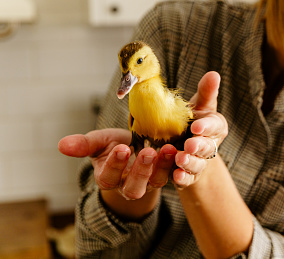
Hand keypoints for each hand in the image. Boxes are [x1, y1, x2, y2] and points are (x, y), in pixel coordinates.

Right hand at [58, 128, 176, 199]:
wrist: (134, 146)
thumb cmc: (113, 145)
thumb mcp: (99, 142)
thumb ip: (83, 145)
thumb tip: (62, 145)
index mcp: (107, 177)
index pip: (108, 177)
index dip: (115, 165)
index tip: (121, 148)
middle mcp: (126, 185)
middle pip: (133, 188)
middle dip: (140, 171)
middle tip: (147, 151)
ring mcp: (146, 183)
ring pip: (153, 183)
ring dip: (161, 167)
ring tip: (166, 149)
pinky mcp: (162, 177)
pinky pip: (169, 174)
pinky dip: (172, 163)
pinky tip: (175, 149)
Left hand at [173, 71, 227, 187]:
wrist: (185, 147)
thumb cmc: (192, 121)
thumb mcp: (198, 106)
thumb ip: (206, 92)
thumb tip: (214, 73)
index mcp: (214, 127)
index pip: (215, 126)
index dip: (206, 127)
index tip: (196, 126)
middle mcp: (210, 146)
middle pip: (208, 147)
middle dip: (199, 146)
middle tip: (189, 145)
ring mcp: (200, 162)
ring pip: (198, 164)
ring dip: (190, 162)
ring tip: (180, 159)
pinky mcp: (189, 176)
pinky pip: (187, 179)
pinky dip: (183, 178)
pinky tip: (176, 176)